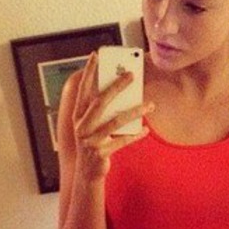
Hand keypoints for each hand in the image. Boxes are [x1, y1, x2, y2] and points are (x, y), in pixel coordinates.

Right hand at [72, 52, 153, 180]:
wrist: (87, 173)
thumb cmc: (93, 144)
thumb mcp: (93, 127)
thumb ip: (102, 112)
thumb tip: (121, 93)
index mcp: (78, 117)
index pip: (83, 90)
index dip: (88, 72)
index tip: (95, 55)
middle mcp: (82, 127)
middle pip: (100, 102)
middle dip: (116, 87)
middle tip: (131, 75)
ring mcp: (91, 141)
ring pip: (115, 122)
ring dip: (134, 112)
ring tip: (150, 105)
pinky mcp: (101, 153)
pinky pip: (122, 141)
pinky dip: (135, 135)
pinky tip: (146, 130)